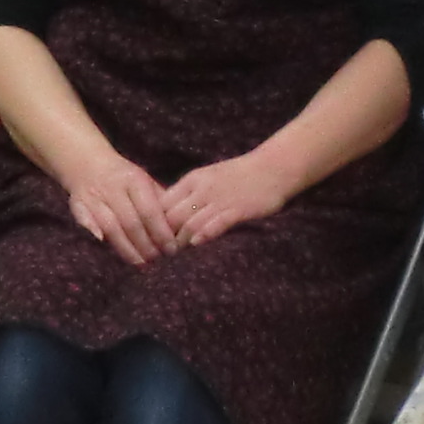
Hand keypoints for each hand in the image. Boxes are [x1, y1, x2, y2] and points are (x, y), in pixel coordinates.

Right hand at [62, 151, 179, 265]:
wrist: (88, 162)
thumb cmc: (125, 178)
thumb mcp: (146, 181)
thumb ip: (161, 201)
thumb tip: (178, 227)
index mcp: (134, 180)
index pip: (150, 210)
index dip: (161, 232)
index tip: (171, 249)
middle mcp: (114, 187)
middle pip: (131, 222)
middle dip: (145, 245)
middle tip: (157, 260)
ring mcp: (95, 196)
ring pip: (111, 227)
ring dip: (126, 248)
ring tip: (140, 263)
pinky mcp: (78, 203)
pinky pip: (85, 221)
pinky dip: (93, 233)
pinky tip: (105, 247)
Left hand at [163, 149, 292, 246]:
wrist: (272, 167)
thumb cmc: (238, 175)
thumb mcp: (207, 178)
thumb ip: (187, 194)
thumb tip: (165, 215)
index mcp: (192, 180)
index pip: (162, 203)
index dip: (153, 224)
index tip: (151, 240)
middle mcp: (202, 189)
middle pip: (172, 216)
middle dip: (163, 238)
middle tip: (159, 254)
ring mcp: (220, 199)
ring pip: (190, 223)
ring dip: (180, 241)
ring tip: (174, 256)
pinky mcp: (238, 209)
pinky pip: (217, 223)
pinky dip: (204, 234)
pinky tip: (197, 244)